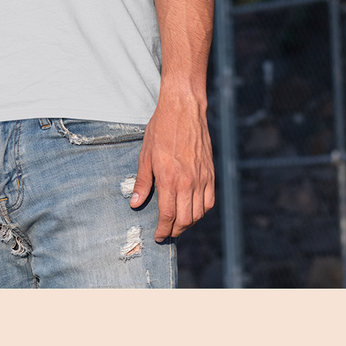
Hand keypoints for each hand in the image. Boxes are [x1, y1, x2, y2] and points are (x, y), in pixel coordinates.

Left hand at [129, 90, 214, 241]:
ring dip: (188, 223)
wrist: (184, 109)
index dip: (163, 230)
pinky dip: (202, 211)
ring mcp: (202, 178)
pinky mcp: (210, 173)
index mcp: (169, 178)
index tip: (158, 236)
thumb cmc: (162, 129)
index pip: (168, 215)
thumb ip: (142, 182)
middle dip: (174, 230)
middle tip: (166, 232)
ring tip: (177, 223)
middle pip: (185, 219)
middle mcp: (188, 182)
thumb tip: (135, 203)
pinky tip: (193, 210)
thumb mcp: (145, 155)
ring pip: (199, 213)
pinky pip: (210, 201)